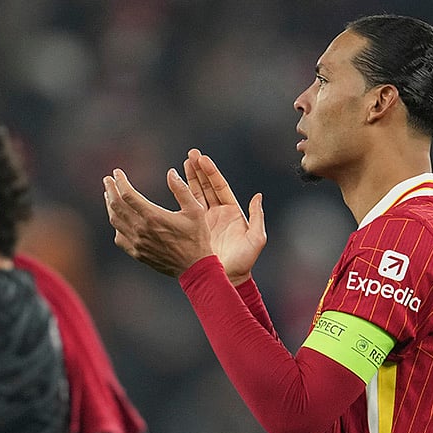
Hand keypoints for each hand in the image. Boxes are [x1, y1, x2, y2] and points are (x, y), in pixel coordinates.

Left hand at [103, 166, 212, 276]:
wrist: (194, 267)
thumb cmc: (197, 238)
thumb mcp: (195, 210)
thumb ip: (182, 189)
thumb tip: (171, 173)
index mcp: (153, 216)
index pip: (127, 194)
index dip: (120, 181)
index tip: (116, 172)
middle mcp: (141, 229)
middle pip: (117, 206)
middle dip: (110, 190)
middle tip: (107, 180)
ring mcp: (137, 242)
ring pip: (115, 221)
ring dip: (110, 206)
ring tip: (109, 195)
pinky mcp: (137, 253)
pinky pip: (119, 237)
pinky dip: (116, 225)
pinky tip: (118, 219)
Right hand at [182, 149, 264, 284]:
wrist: (227, 278)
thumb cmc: (244, 261)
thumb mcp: (256, 239)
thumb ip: (257, 217)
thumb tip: (257, 196)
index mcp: (232, 212)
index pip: (220, 187)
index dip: (211, 173)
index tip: (203, 159)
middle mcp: (217, 213)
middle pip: (207, 186)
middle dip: (199, 170)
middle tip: (191, 154)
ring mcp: (205, 220)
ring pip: (196, 195)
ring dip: (190, 179)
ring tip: (183, 163)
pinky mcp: (194, 229)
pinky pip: (187, 210)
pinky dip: (181, 197)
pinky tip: (174, 186)